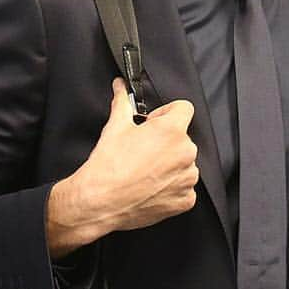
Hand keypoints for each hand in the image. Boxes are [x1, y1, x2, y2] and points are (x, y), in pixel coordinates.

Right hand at [47, 78, 198, 256]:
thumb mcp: (115, 126)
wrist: (100, 202)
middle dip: (166, 142)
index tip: (153, 124)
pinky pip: (184, 188)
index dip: (166, 113)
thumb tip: (120, 86)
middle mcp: (185, 153)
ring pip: (184, 164)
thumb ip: (123, 101)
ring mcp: (188, 178)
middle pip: (182, 138)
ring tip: (145, 172)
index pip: (184, 108)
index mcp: (172, 130)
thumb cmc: (108, 166)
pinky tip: (150, 188)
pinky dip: (171, 188)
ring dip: (170, 165)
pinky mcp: (185, 200)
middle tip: (143, 151)